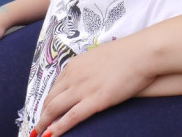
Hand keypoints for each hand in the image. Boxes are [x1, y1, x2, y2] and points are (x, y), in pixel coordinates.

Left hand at [32, 38, 154, 136]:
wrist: (143, 52)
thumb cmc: (130, 52)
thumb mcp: (103, 56)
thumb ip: (92, 67)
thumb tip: (93, 74)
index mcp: (76, 64)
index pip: (55, 86)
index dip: (49, 100)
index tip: (47, 109)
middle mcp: (74, 76)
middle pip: (50, 99)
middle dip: (42, 114)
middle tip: (39, 125)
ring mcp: (83, 88)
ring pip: (54, 110)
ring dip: (44, 123)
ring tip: (38, 134)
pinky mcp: (95, 101)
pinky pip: (70, 118)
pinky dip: (57, 129)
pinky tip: (50, 136)